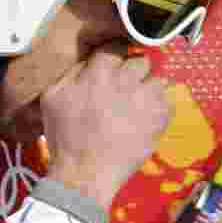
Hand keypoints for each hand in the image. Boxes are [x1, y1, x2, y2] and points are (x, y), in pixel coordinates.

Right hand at [41, 42, 171, 210]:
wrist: (85, 174)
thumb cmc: (66, 137)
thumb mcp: (53, 96)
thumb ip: (72, 70)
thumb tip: (90, 57)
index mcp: (98, 72)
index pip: (115, 47)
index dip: (115, 58)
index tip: (114, 69)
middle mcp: (125, 80)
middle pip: (140, 60)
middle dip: (133, 73)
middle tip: (125, 90)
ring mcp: (146, 98)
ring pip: (157, 79)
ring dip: (148, 89)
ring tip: (137, 106)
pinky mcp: (161, 116)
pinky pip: (168, 100)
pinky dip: (159, 108)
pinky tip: (144, 120)